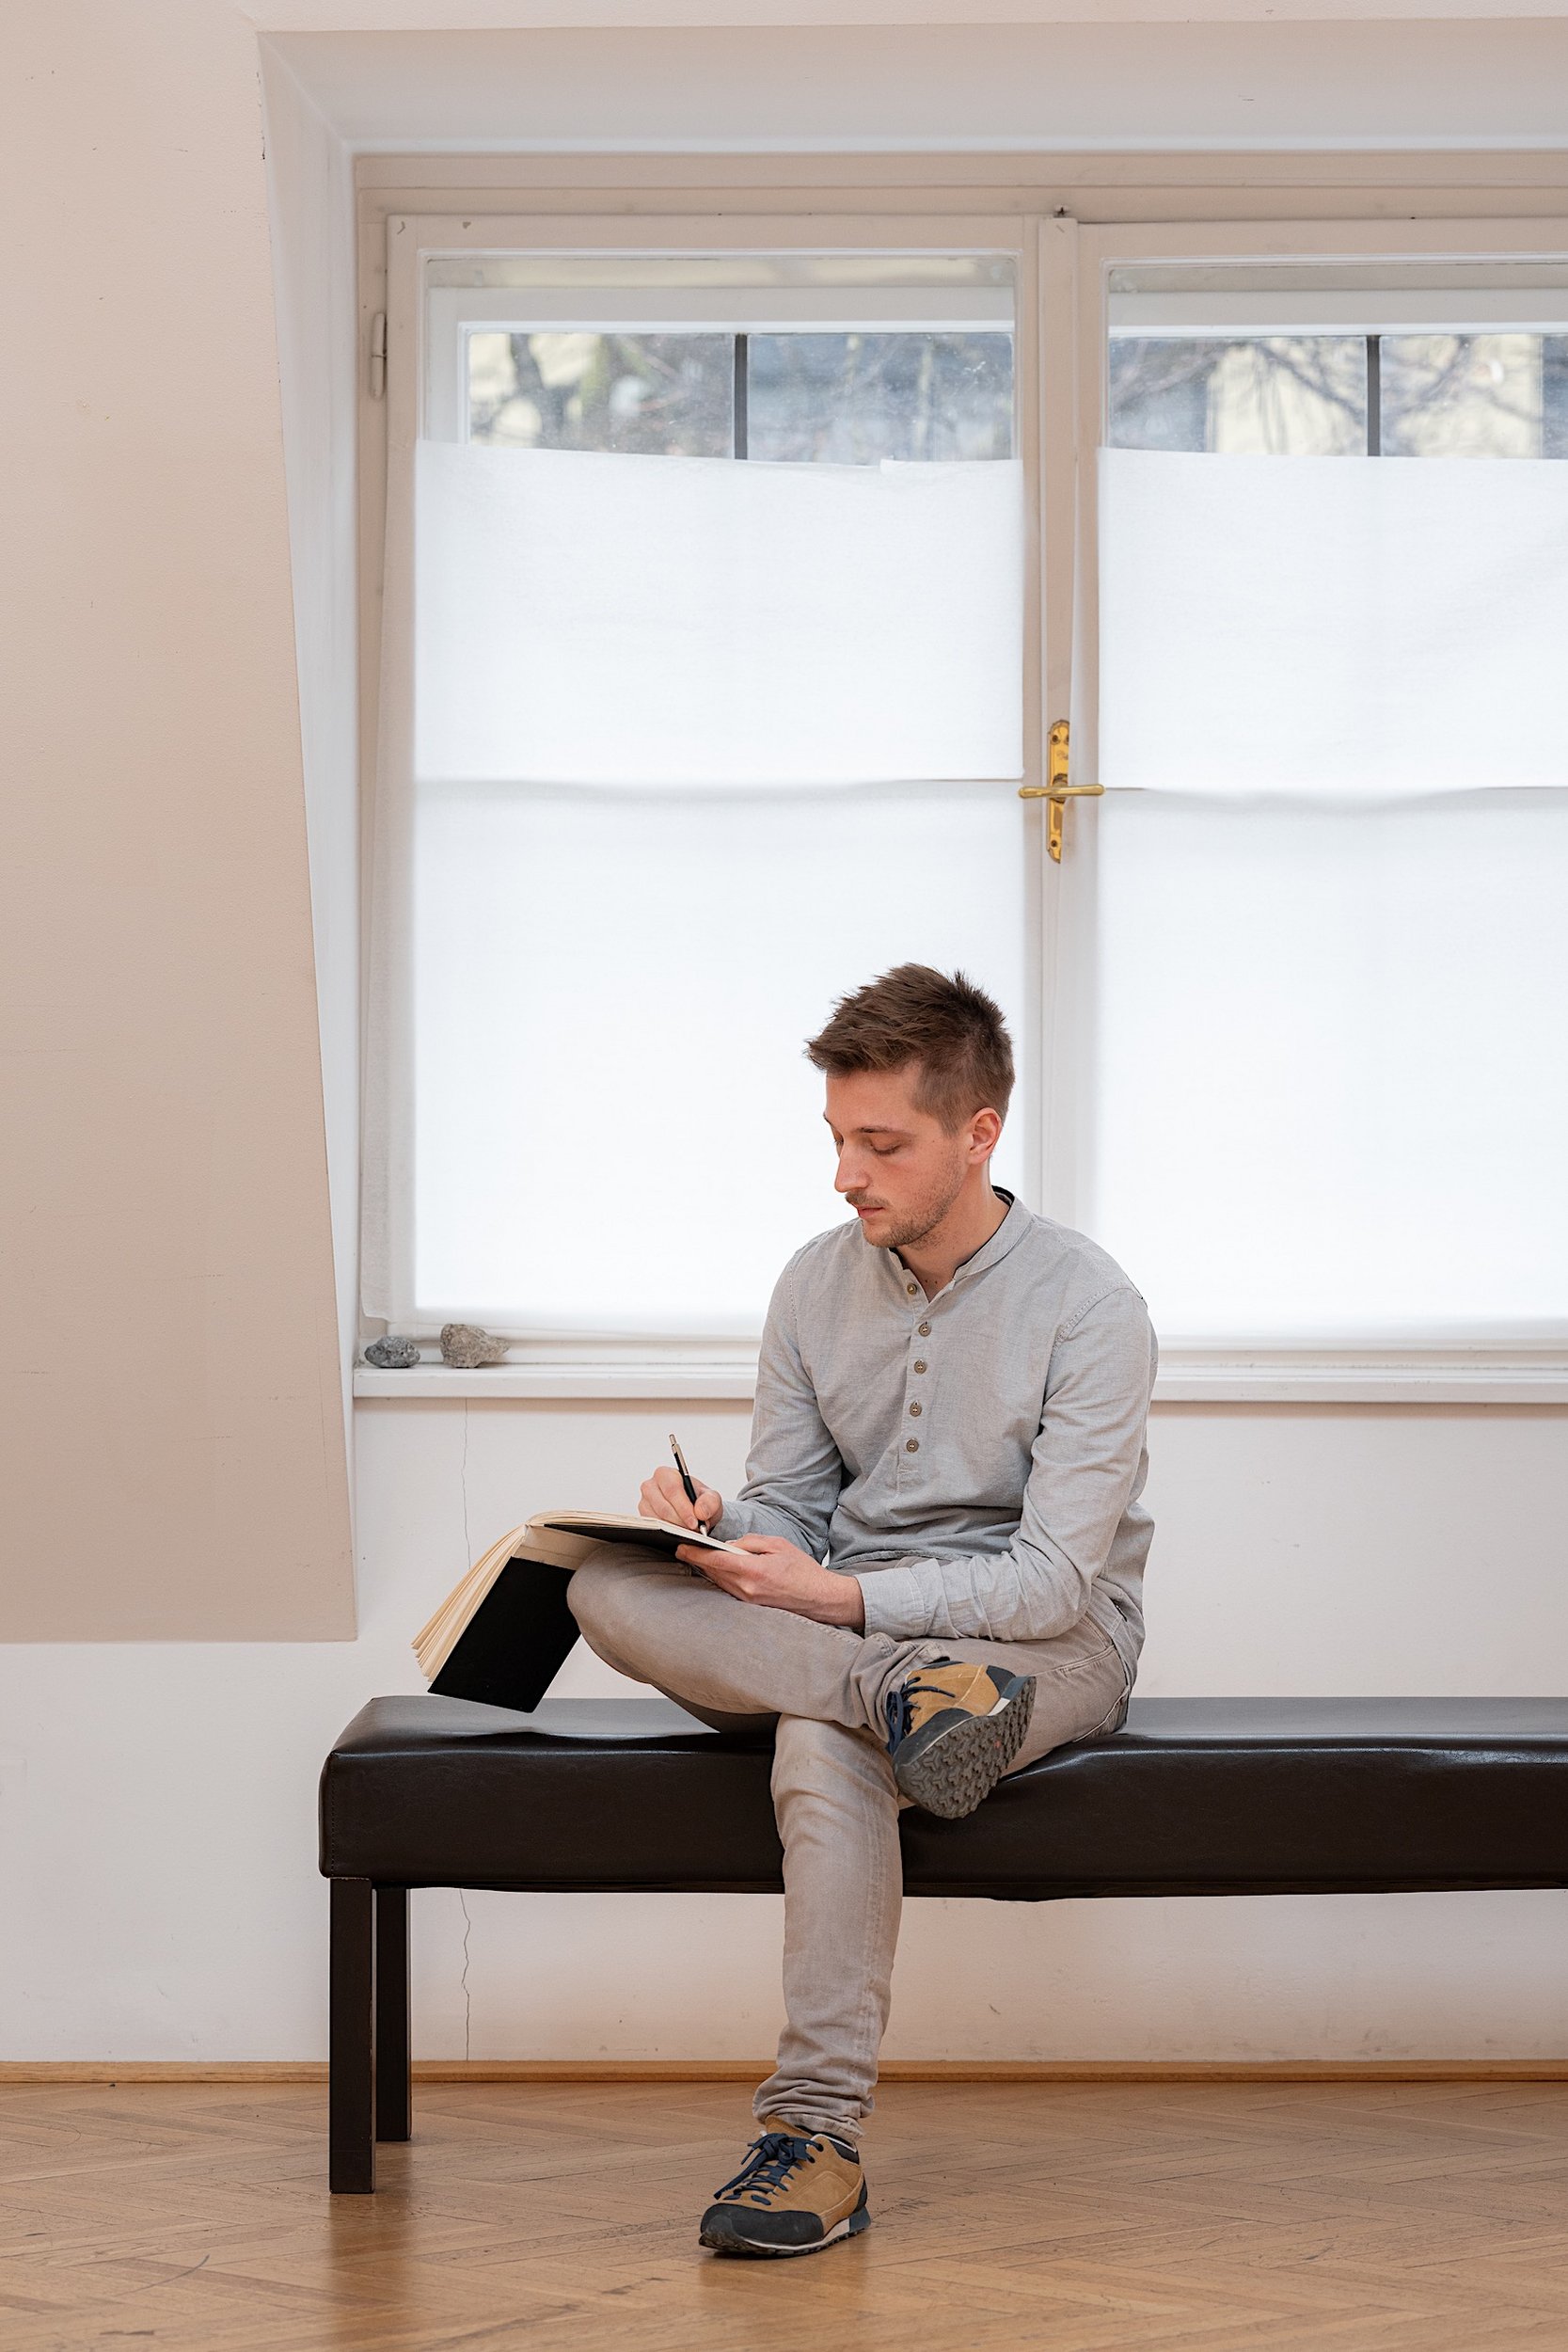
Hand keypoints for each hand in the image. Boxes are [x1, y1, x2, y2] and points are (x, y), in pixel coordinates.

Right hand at [639, 1463, 721, 1533]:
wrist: (694, 1511)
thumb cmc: (700, 1500)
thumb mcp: (712, 1498)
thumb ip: (710, 1502)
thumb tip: (700, 1512)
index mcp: (665, 1474)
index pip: (672, 1490)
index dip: (683, 1508)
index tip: (694, 1522)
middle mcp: (651, 1486)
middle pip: (663, 1507)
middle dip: (680, 1521)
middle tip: (694, 1530)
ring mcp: (644, 1503)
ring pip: (657, 1520)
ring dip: (674, 1529)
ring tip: (689, 1532)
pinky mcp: (644, 1518)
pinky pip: (653, 1528)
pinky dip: (667, 1533)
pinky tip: (679, 1535)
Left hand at [676, 1533, 864, 1628]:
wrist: (820, 1599)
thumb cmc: (803, 1570)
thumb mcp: (779, 1545)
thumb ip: (751, 1542)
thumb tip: (729, 1545)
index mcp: (754, 1571)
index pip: (716, 1561)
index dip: (695, 1553)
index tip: (681, 1546)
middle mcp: (747, 1589)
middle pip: (713, 1573)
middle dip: (697, 1560)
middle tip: (682, 1549)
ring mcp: (748, 1601)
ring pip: (719, 1582)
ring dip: (707, 1570)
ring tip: (695, 1558)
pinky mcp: (751, 1607)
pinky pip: (728, 1590)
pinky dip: (720, 1579)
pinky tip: (716, 1572)